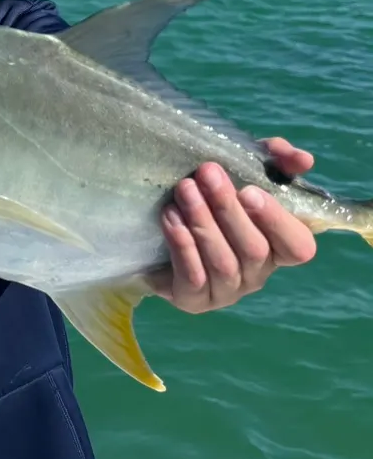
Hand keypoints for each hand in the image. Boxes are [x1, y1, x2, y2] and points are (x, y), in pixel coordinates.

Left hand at [150, 138, 317, 312]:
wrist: (156, 232)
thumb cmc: (209, 198)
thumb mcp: (241, 171)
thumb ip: (274, 160)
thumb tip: (301, 158)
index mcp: (277, 246)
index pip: (299, 246)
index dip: (277, 221)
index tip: (251, 191)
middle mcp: (257, 273)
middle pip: (254, 249)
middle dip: (228, 209)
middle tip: (206, 174)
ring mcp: (227, 291)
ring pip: (223, 263)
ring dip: (203, 224)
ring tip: (184, 191)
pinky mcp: (193, 300)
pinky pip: (193, 279)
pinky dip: (183, 247)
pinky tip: (170, 219)